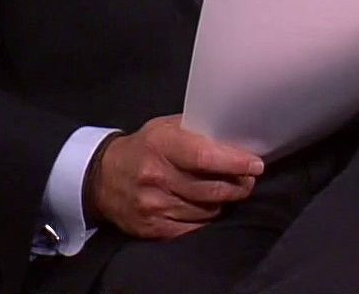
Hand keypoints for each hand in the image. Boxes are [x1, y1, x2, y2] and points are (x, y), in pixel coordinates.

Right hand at [89, 115, 264, 239]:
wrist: (102, 178)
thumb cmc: (144, 147)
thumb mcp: (166, 128)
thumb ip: (198, 131)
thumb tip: (236, 139)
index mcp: (161, 146)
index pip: (206, 157)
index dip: (235, 163)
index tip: (256, 165)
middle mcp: (156, 177)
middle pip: (211, 189)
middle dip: (238, 185)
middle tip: (249, 179)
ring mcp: (154, 206)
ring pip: (207, 211)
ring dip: (224, 202)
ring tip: (228, 191)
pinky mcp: (153, 228)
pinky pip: (194, 227)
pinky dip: (207, 218)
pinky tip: (208, 207)